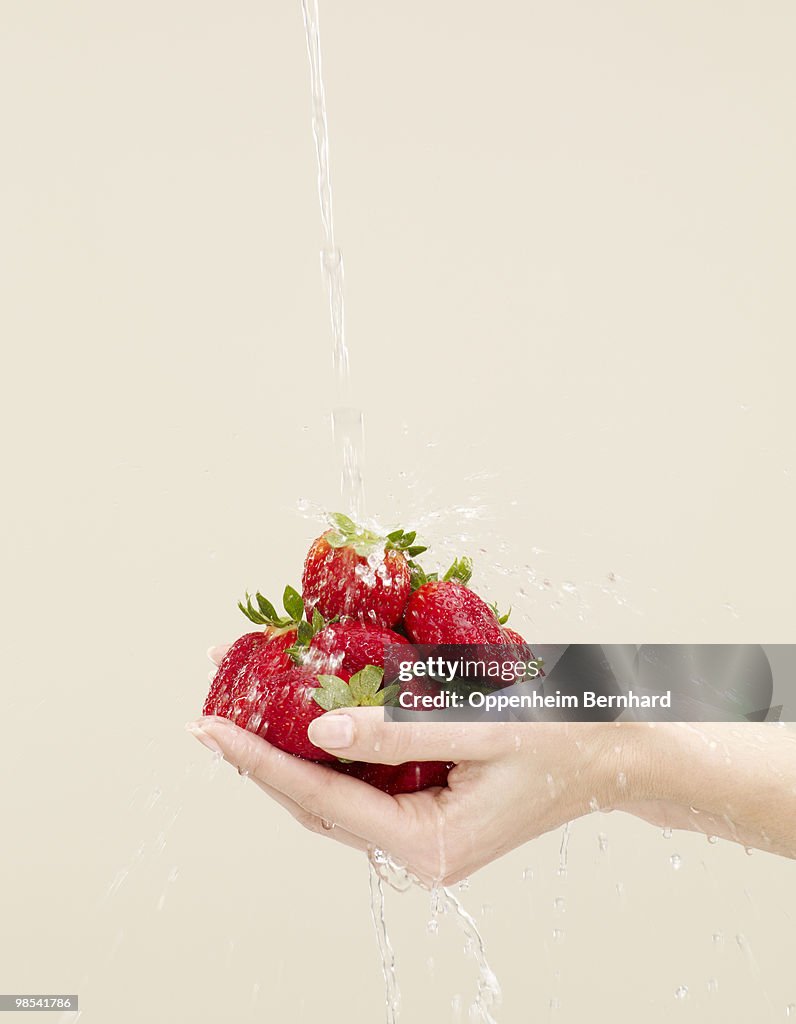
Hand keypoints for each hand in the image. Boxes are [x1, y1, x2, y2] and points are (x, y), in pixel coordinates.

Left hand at [188, 702, 634, 885]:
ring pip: (335, 802)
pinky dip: (328, 759)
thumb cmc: (562, 741)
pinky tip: (305, 727)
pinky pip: (363, 791)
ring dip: (288, 760)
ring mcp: (423, 839)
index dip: (259, 761)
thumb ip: (398, 731)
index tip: (210, 730)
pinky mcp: (429, 819)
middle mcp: (417, 852)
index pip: (321, 799)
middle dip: (261, 762)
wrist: (616, 760)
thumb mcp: (482, 730)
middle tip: (210, 721)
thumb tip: (319, 725)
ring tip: (242, 722)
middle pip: (317, 807)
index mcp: (429, 845)